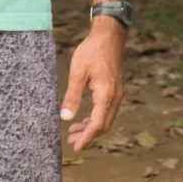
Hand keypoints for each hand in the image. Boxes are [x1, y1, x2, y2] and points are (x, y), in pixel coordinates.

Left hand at [60, 18, 126, 151]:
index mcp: (106, 95)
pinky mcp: (114, 89)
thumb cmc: (92, 51)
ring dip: (91, 126)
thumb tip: (65, 117)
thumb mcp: (78, 72)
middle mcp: (115, 97)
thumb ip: (72, 96)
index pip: (97, 124)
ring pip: (105, 118)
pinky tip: (84, 117)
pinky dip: (95, 117)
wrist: (108, 36)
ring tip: (74, 130)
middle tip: (71, 140)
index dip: (87, 137)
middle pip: (103, 125)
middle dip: (88, 135)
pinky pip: (106, 110)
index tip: (76, 146)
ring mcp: (117, 94)